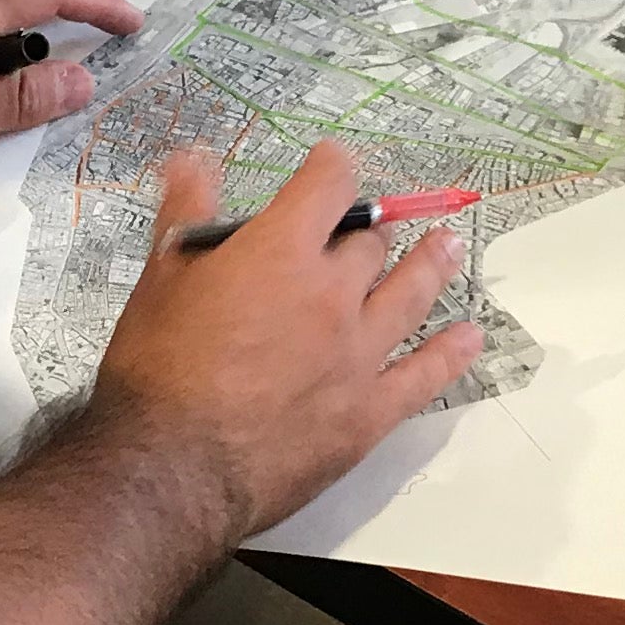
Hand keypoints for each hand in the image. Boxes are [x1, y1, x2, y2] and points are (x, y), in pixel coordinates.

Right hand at [85, 141, 487, 540]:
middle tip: (370, 230)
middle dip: (369, 230)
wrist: (175, 466)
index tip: (334, 162)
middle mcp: (332, 294)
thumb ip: (185, 213)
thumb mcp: (159, 279)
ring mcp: (359, 354)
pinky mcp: (369, 412)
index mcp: (281, 252)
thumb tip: (192, 158)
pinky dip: (450, 353)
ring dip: (431, 265)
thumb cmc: (157, 371)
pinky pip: (424, 375)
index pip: (327, 188)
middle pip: (369, 245)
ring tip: (450, 246)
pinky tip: (468, 337)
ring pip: (410, 295)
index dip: (333, 167)